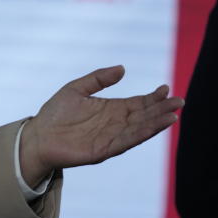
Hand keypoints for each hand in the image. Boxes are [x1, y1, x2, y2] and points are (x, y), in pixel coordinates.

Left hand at [19, 65, 183, 187]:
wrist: (37, 136)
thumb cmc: (54, 114)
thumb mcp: (76, 89)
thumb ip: (98, 79)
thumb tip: (123, 68)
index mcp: (110, 109)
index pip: (137, 103)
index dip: (152, 97)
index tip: (166, 88)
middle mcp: (114, 124)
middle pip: (143, 116)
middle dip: (161, 109)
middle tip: (180, 101)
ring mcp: (110, 137)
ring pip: (139, 129)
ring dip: (156, 122)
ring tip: (173, 114)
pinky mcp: (104, 149)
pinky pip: (126, 140)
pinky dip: (141, 134)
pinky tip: (154, 126)